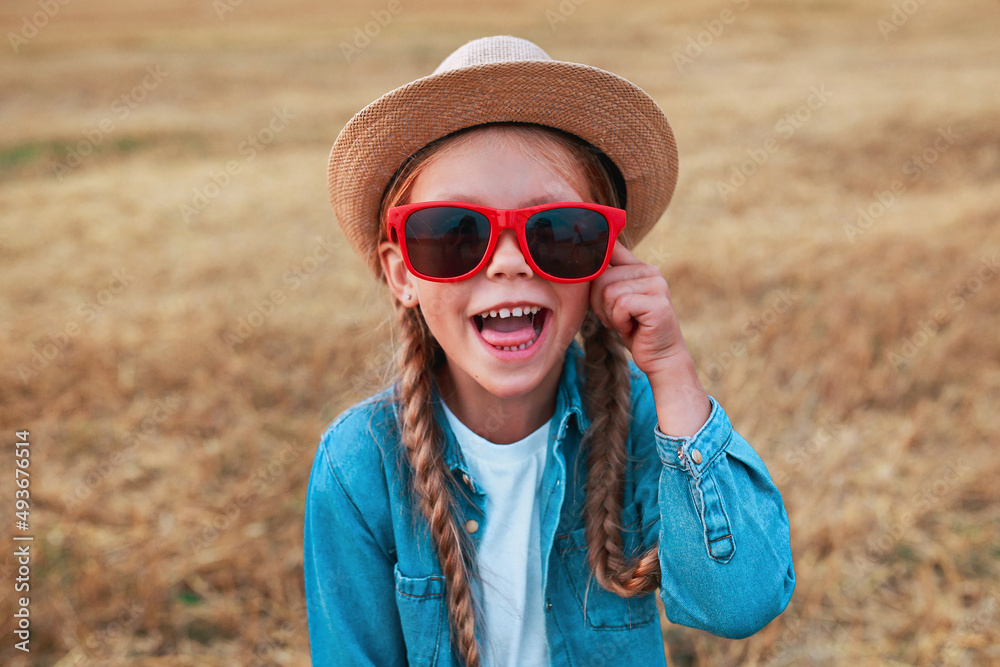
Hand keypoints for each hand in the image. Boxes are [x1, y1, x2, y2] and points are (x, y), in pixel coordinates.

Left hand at [589, 241, 686, 375]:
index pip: (611, 249)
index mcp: (640, 267)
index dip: (594, 262)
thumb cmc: (634, 330)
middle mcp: (651, 271)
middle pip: (602, 276)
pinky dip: (619, 322)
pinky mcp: (658, 303)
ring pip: (609, 292)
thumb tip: (581, 260)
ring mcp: (657, 285)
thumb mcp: (616, 301)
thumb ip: (605, 280)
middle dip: (600, 303)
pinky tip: (632, 329)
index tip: (586, 268)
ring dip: (610, 315)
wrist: (660, 357)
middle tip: (615, 318)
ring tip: (626, 323)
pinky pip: (621, 305)